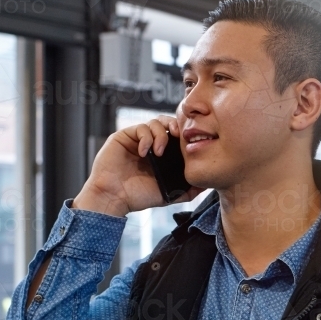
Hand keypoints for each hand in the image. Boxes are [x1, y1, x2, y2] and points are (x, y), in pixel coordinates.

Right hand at [73, 114, 202, 216]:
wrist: (114, 198)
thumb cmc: (138, 197)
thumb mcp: (169, 193)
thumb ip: (188, 190)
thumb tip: (206, 186)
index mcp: (161, 155)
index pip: (176, 136)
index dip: (184, 135)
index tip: (190, 143)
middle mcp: (150, 144)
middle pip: (167, 123)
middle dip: (175, 126)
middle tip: (179, 137)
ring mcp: (136, 139)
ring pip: (154, 122)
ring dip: (160, 134)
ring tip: (159, 152)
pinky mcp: (123, 136)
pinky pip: (139, 127)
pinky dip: (145, 138)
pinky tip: (144, 152)